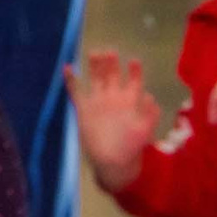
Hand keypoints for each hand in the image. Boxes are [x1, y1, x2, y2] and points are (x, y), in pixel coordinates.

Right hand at [66, 52, 162, 192]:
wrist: (113, 164)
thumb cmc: (131, 147)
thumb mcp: (144, 131)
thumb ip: (149, 113)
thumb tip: (149, 96)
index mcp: (128, 100)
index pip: (132, 80)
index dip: (134, 71)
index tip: (134, 61)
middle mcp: (113, 97)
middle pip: (112, 74)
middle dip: (111, 63)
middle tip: (110, 52)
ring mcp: (98, 101)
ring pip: (95, 78)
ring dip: (94, 66)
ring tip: (94, 54)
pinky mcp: (83, 108)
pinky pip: (75, 91)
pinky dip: (71, 80)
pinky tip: (67, 68)